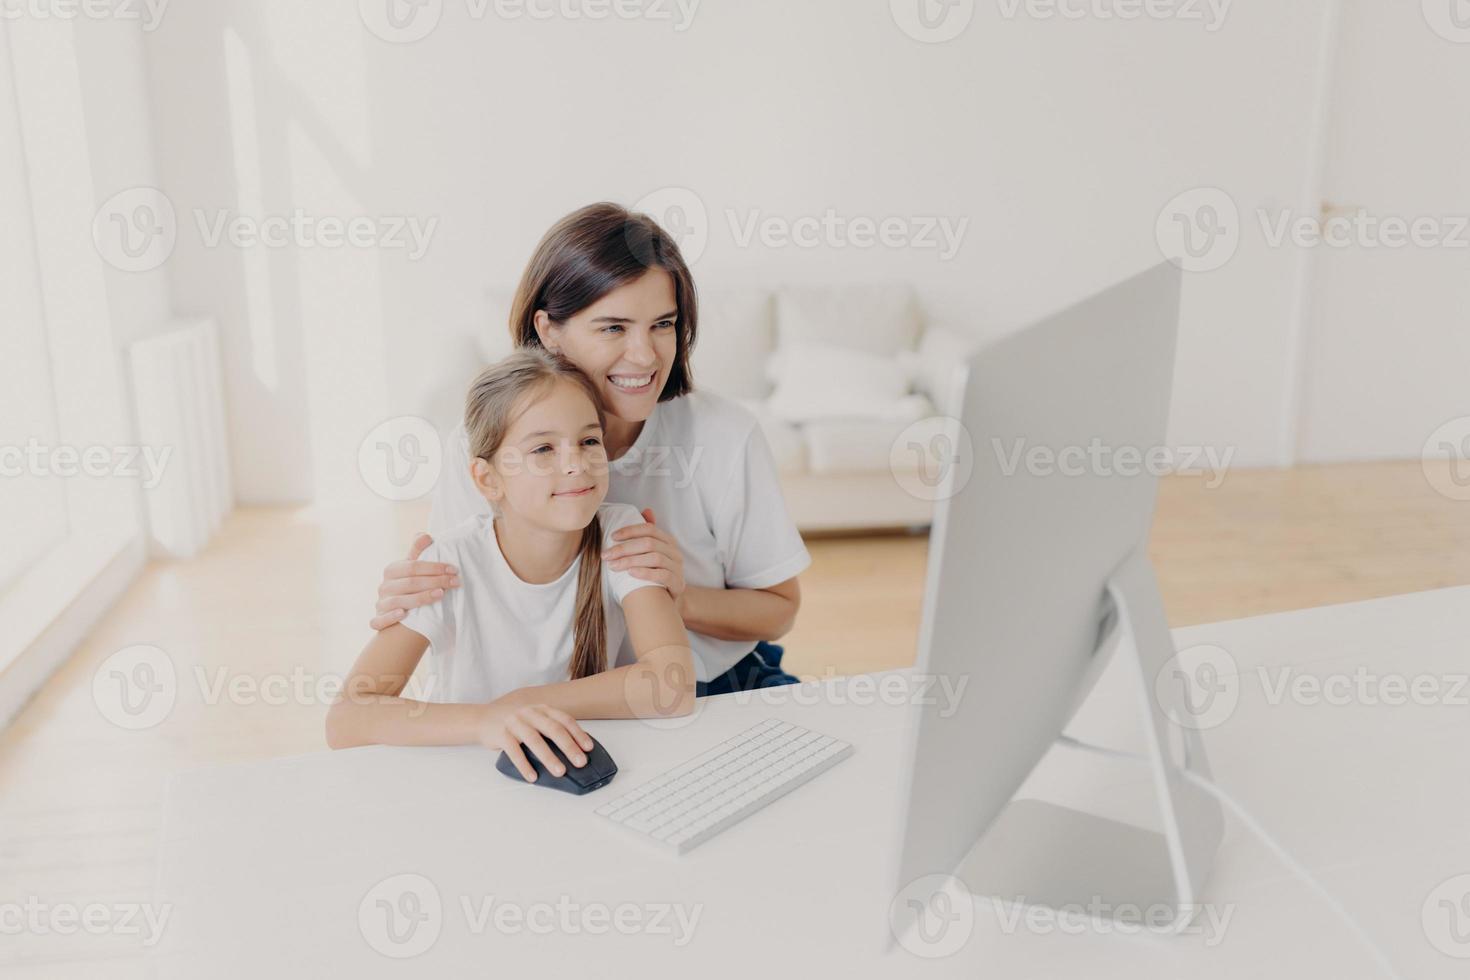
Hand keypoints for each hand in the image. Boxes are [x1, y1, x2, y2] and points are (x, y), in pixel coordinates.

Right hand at [369, 532, 460, 630]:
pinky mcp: (377, 620)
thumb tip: (427, 535)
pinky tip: (403, 615)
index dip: (434, 567)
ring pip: (398, 601)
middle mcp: (384, 586)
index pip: (413, 566)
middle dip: (435, 581)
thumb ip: (417, 551)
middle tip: (455, 582)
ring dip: (420, 598)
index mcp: (392, 570)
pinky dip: (390, 617)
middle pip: (410, 583)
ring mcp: (380, 604)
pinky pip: (379, 620)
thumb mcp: (411, 567)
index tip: (453, 570)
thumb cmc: (407, 586)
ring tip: (441, 594)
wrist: (394, 611)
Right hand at [478, 700, 594, 781]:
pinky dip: (524, 765)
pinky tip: (532, 777)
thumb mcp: (534, 718)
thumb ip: (549, 727)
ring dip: (549, 757)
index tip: (588, 748)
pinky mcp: (501, 734)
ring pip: (535, 740)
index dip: (578, 733)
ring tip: (560, 772)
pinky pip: (514, 751)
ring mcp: (514, 722)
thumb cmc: (514, 722)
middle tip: (580, 762)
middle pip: (553, 729)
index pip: (564, 720)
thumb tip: (574, 749)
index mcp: (542, 709)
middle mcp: (529, 713)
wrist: (483, 718)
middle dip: (569, 747)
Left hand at [604, 508, 686, 599]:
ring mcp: (678, 568)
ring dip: (631, 561)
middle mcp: (675, 552)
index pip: (649, 529)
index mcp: (668, 541)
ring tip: (613, 566)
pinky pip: (662, 575)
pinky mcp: (678, 583)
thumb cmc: (655, 574)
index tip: (612, 537)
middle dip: (624, 548)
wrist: (667, 601)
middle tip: (606, 555)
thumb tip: (647, 510)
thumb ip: (648, 534)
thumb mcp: (652, 553)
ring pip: (654, 558)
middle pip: (649, 544)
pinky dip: (645, 573)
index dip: (630, 531)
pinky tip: (631, 574)